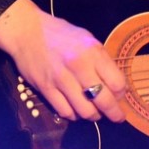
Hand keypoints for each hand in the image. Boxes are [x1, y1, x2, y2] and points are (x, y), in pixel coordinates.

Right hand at [0, 0, 127, 121]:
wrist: (27, 31)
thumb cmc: (61, 33)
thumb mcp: (87, 39)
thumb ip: (101, 60)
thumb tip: (114, 83)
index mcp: (93, 52)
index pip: (116, 82)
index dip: (122, 93)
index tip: (121, 96)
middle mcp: (79, 67)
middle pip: (103, 100)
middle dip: (114, 113)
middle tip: (117, 117)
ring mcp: (61, 80)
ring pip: (85, 111)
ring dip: (94, 116)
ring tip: (96, 114)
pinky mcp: (45, 89)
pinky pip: (65, 111)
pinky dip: (74, 115)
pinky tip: (77, 111)